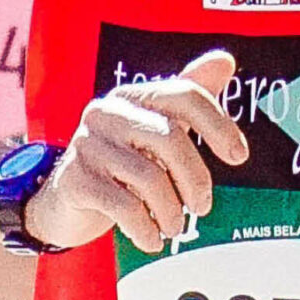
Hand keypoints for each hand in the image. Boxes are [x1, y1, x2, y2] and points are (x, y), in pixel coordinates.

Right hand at [22, 50, 250, 253]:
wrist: (61, 201)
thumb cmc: (118, 164)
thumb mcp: (153, 130)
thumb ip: (186, 98)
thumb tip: (225, 60)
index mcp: (131, 97)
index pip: (184, 95)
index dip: (218, 124)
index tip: (238, 156)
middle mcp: (107, 112)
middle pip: (170, 138)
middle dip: (196, 179)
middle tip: (202, 207)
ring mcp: (87, 145)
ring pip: (150, 177)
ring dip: (171, 212)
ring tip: (174, 227)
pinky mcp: (75, 180)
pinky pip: (124, 206)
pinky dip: (145, 229)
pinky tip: (151, 239)